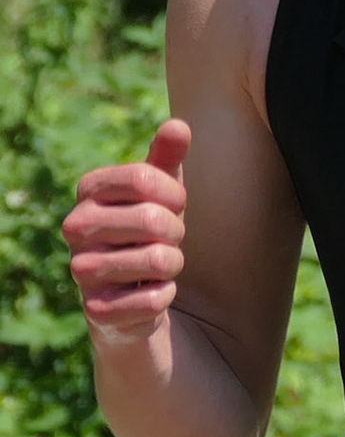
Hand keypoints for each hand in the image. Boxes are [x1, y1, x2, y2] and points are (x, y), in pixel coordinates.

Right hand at [62, 120, 192, 341]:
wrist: (133, 292)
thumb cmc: (148, 231)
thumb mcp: (161, 192)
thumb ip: (167, 158)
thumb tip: (179, 126)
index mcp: (88, 191)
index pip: (143, 177)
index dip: (173, 194)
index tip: (172, 205)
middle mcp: (74, 227)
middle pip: (154, 220)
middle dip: (176, 233)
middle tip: (164, 240)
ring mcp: (80, 270)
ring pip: (159, 260)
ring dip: (173, 265)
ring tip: (156, 266)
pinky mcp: (96, 310)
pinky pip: (156, 298)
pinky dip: (165, 295)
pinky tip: (148, 293)